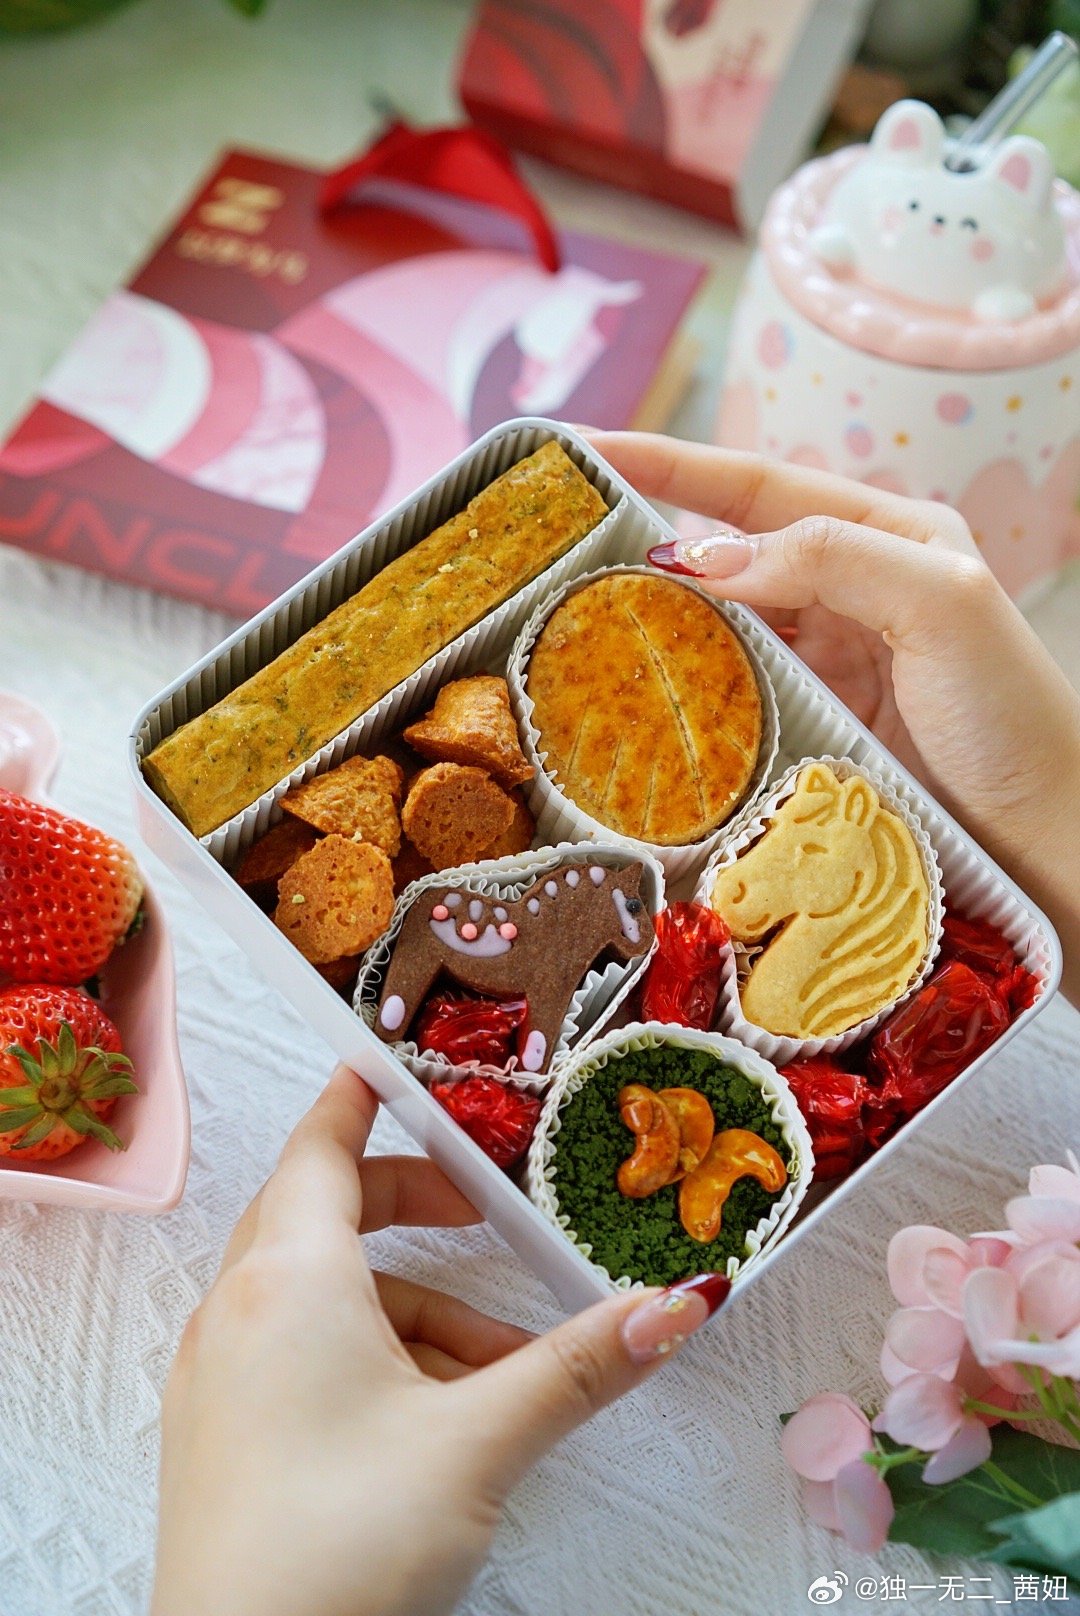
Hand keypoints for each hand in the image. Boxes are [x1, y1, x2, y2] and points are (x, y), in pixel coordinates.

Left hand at [151, 1066, 727, 1615]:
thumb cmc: (340, 1549)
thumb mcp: (479, 1443)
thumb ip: (582, 1365)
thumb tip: (680, 1303)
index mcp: (289, 1277)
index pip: (322, 1143)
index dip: (362, 1096)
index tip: (395, 1064)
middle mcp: (238, 1309)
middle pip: (322, 1210)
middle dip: (408, 1202)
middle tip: (481, 1211)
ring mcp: (219, 1375)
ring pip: (320, 1294)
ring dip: (410, 1307)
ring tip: (498, 1369)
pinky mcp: (220, 1434)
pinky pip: (296, 1353)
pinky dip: (368, 1357)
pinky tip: (435, 1422)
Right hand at [588, 432, 1079, 1003]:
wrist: (1047, 846)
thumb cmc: (1016, 721)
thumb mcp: (942, 601)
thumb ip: (832, 555)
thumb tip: (704, 555)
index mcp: (889, 535)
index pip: (757, 486)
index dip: (668, 463)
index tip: (585, 450)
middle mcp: (852, 591)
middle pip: (727, 551)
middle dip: (646, 540)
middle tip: (560, 545)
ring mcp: (830, 664)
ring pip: (720, 626)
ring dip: (655, 622)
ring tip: (576, 618)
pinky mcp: (812, 729)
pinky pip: (730, 695)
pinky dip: (682, 691)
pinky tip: (637, 698)